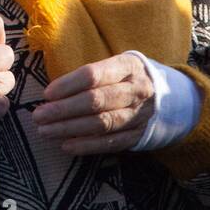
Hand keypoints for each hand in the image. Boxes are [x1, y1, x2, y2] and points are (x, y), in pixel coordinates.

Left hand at [32, 52, 154, 153]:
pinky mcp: (138, 135)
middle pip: (95, 101)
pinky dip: (87, 145)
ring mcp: (138, 115)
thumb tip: (53, 91)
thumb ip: (91, 75)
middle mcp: (135, 90)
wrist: (171, 96)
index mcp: (127, 66)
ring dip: (70, 129)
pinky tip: (66, 145)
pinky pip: (110, 142)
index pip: (94, 75)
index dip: (68, 85)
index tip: (47, 94)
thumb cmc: (129, 76)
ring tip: (46, 131)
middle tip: (39, 116)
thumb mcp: (117, 64)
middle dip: (64, 110)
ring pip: (101, 123)